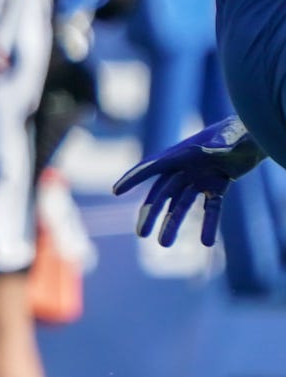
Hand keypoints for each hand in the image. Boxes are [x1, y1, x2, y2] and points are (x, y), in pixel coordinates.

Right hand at [117, 115, 266, 245]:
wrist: (258, 136)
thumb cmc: (243, 132)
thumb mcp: (231, 137)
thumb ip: (219, 145)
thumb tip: (205, 150)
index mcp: (183, 153)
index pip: (153, 167)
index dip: (134, 178)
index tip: (116, 191)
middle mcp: (185, 167)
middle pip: (163, 193)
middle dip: (151, 213)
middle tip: (141, 234)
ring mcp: (199, 178)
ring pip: (181, 204)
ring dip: (173, 223)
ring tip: (164, 244)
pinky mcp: (216, 186)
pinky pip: (210, 208)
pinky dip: (208, 224)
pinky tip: (206, 243)